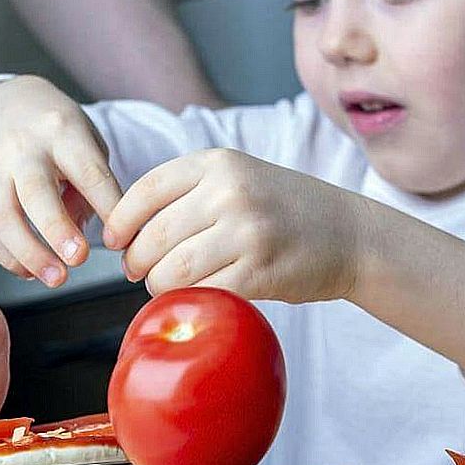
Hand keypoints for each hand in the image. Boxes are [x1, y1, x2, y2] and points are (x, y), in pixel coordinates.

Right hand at [0, 75, 122, 286]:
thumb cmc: (55, 132)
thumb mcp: (85, 141)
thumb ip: (93, 186)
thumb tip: (96, 236)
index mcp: (62, 131)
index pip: (88, 172)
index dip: (107, 207)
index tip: (122, 239)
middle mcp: (23, 149)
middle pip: (35, 192)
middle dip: (57, 230)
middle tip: (79, 260)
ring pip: (2, 216)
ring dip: (29, 254)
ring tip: (56, 278)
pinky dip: (8, 258)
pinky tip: (31, 271)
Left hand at [104, 148, 363, 302]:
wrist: (350, 234)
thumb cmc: (282, 210)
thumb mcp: (237, 178)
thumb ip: (186, 194)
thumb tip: (121, 232)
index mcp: (217, 163)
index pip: (144, 192)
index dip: (120, 222)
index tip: (114, 242)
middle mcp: (229, 192)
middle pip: (152, 238)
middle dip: (137, 262)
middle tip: (140, 272)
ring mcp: (246, 231)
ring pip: (171, 271)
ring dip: (160, 286)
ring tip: (170, 284)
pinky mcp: (260, 270)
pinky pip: (203, 293)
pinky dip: (193, 300)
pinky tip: (200, 295)